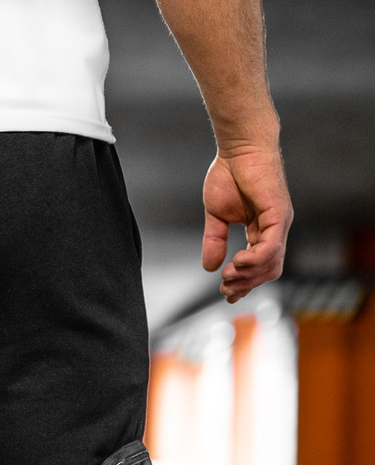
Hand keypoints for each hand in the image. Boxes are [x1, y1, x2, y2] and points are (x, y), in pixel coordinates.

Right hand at [201, 143, 292, 303]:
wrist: (239, 146)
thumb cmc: (229, 174)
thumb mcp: (216, 216)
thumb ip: (215, 242)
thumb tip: (209, 268)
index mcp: (262, 232)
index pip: (259, 267)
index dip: (244, 284)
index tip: (225, 293)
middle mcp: (275, 230)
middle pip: (268, 272)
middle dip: (246, 285)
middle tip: (225, 287)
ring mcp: (280, 223)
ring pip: (271, 264)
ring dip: (248, 276)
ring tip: (228, 275)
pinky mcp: (279, 214)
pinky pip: (270, 247)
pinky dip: (254, 260)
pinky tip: (237, 261)